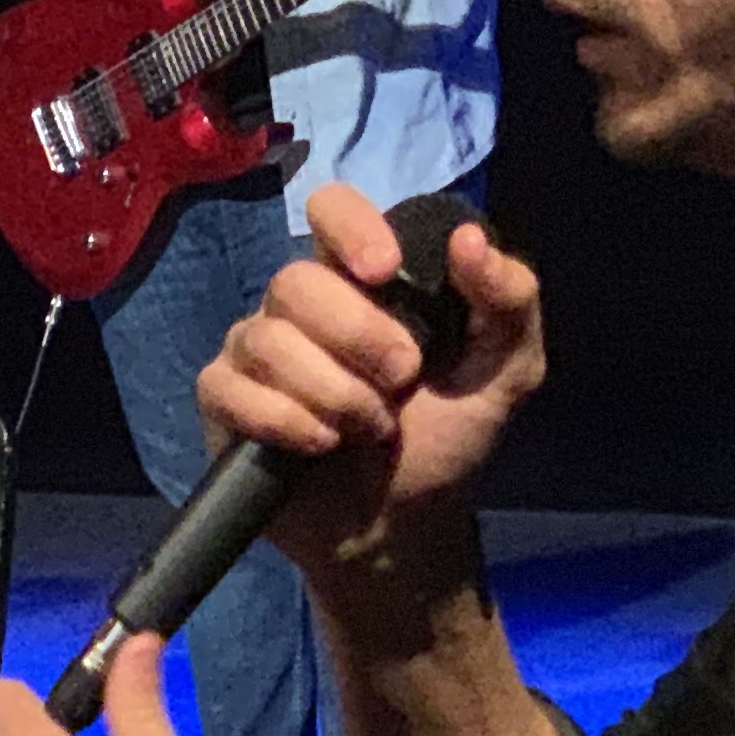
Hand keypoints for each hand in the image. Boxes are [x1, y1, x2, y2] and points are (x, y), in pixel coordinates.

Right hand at [194, 187, 546, 575]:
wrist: (403, 527)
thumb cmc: (449, 439)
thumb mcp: (508, 373)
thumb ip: (510, 302)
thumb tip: (470, 241)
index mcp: (363, 280)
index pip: (332, 208)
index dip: (349, 228)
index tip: (384, 272)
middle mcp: (302, 306)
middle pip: (295, 282)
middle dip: (357, 337)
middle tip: (400, 383)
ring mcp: (255, 351)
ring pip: (266, 339)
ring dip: (331, 392)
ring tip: (366, 429)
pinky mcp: (224, 400)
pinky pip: (229, 387)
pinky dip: (284, 420)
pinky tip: (318, 445)